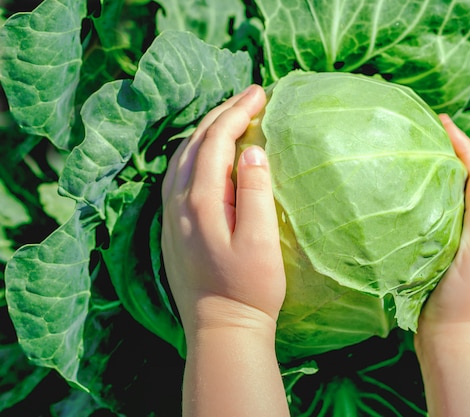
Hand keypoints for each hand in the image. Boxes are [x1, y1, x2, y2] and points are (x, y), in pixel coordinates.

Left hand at [161, 85, 285, 338]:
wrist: (221, 330)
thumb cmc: (249, 289)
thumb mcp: (261, 242)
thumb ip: (255, 193)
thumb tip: (251, 150)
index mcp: (201, 201)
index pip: (216, 141)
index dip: (237, 112)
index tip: (261, 92)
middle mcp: (178, 203)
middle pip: (195, 142)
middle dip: (222, 113)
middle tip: (251, 95)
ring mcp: (171, 216)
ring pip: (182, 156)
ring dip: (206, 130)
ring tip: (232, 115)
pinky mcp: (172, 228)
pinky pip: (178, 174)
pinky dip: (195, 152)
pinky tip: (208, 153)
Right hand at [415, 115, 469, 352]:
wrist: (455, 343)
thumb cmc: (469, 303)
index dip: (468, 148)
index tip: (445, 123)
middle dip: (460, 153)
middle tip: (435, 129)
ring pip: (466, 196)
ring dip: (449, 172)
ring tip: (429, 149)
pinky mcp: (461, 252)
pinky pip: (453, 214)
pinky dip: (440, 196)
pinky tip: (424, 188)